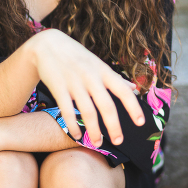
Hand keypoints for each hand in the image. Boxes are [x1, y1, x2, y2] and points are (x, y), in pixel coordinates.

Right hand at [27, 29, 143, 146]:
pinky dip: (73, 126)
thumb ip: (114, 77)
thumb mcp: (97, 63)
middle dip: (114, 127)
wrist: (47, 44)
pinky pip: (67, 111)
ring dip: (94, 131)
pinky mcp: (58, 88)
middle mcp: (91, 77)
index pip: (123, 91)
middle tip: (118, 141)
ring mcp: (74, 83)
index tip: (140, 123)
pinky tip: (77, 135)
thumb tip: (134, 88)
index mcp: (103, 71)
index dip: (134, 108)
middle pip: (106, 106)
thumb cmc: (76, 55)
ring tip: (97, 143)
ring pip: (87, 112)